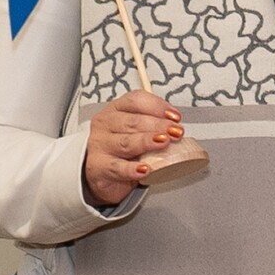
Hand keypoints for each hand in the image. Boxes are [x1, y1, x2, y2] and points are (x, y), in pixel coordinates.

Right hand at [83, 90, 185, 206]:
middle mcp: (105, 124)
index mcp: (115, 109)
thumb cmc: (122, 149)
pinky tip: (145, 169)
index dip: (157, 106)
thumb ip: (153, 125)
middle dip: (158, 125)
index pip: (135, 100)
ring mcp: (99, 145)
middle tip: (176, 132)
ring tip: (163, 142)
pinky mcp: (98, 167)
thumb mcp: (137, 131)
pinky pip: (117, 168)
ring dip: (147, 142)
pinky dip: (132, 169)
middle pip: (132, 121)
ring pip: (126, 142)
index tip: (175, 117)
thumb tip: (176, 126)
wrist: (100, 174)